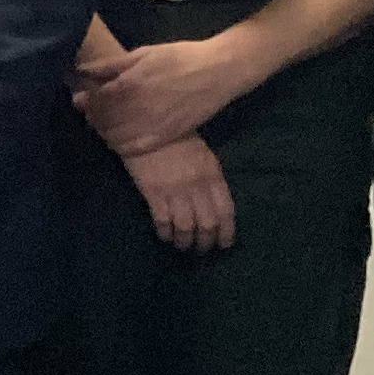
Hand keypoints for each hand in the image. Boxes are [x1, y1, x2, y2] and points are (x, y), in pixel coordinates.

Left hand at [71, 32, 255, 155]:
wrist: (217, 72)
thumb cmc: (178, 57)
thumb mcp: (143, 53)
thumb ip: (110, 65)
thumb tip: (82, 71)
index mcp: (129, 85)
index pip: (94, 101)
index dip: (85, 101)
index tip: (81, 97)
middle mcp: (136, 109)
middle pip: (102, 121)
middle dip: (92, 116)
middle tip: (90, 110)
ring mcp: (150, 126)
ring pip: (114, 137)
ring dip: (103, 131)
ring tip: (104, 122)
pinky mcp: (163, 138)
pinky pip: (133, 149)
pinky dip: (120, 145)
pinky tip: (118, 139)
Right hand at [125, 137, 236, 255]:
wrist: (147, 125)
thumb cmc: (177, 136)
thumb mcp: (203, 155)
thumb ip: (209, 178)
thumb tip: (210, 203)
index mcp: (213, 174)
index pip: (225, 210)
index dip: (226, 231)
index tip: (224, 243)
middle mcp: (197, 186)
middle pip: (207, 224)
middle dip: (205, 241)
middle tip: (202, 249)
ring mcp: (175, 191)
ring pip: (186, 227)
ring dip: (185, 241)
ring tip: (182, 246)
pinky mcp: (154, 194)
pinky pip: (163, 221)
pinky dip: (165, 233)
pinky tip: (165, 236)